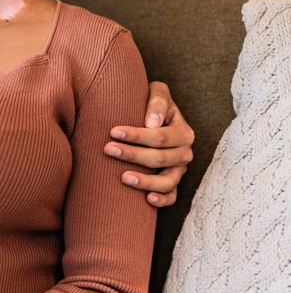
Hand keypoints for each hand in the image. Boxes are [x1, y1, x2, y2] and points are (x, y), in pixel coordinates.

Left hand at [104, 81, 194, 206]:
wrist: (151, 117)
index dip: (137, 135)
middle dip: (133, 155)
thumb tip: (151, 122)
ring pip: (167, 181)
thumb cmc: (150, 103)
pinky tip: (147, 199)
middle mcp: (184, 153)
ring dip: (145, 181)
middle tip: (108, 149)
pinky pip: (172, 196)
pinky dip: (162, 200)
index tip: (114, 131)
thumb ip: (157, 100)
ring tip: (123, 178)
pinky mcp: (172, 183)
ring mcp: (179, 170)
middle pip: (160, 159)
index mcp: (183, 132)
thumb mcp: (157, 92)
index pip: (160, 137)